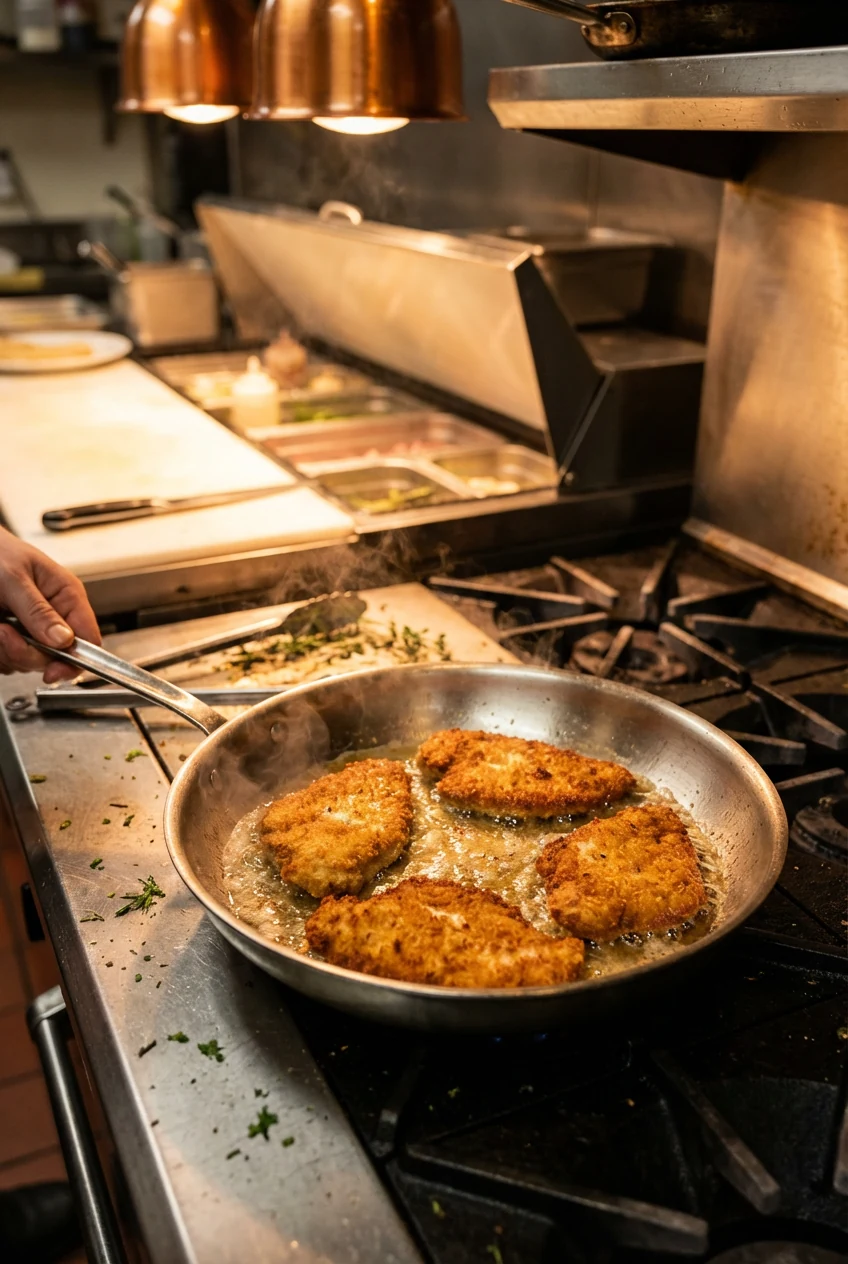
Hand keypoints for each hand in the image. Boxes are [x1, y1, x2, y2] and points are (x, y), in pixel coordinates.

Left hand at [0, 528, 100, 682]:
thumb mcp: (15, 579)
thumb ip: (38, 611)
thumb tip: (63, 639)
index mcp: (67, 595)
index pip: (88, 639)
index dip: (75, 660)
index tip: (52, 671)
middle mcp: (55, 614)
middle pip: (56, 657)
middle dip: (26, 652)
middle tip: (5, 633)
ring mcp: (35, 627)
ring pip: (31, 661)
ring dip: (8, 651)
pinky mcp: (16, 636)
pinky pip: (12, 659)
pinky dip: (0, 652)